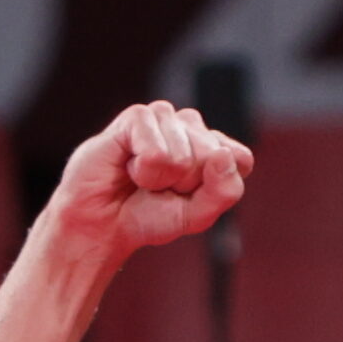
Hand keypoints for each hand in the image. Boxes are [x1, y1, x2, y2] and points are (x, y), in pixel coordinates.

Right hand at [41, 101, 252, 262]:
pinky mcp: (137, 117)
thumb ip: (224, 191)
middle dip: (186, 185)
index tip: (188, 197)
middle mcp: (191, 126)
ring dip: (161, 180)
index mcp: (211, 146)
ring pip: (185, 156)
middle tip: (159, 189)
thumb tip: (222, 154)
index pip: (240, 159)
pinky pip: (157, 153)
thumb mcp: (198, 215)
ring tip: (142, 179)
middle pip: (213, 157)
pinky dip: (143, 171)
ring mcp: (164, 117)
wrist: (102, 224)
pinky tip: (128, 166)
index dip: (214, 189)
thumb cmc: (148, 216)